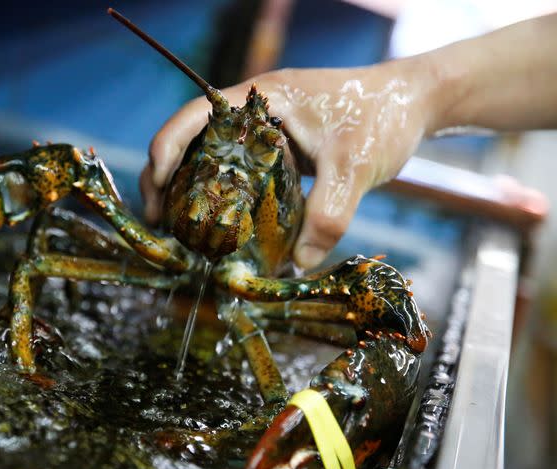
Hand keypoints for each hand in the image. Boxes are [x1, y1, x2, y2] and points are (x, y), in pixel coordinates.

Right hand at [141, 57, 436, 268]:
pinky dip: (222, 194)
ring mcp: (265, 130)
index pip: (195, 116)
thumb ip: (328, 214)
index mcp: (263, 99)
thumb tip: (299, 264)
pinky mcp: (278, 149)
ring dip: (190, 187)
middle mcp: (255, 111)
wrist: (415, 103)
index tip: (158, 188)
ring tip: (178, 227)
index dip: (167, 148)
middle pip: (191, 139)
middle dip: (167, 176)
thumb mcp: (356, 167)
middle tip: (159, 220)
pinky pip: (238, 170)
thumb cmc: (384, 117)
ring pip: (210, 155)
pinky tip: (220, 224)